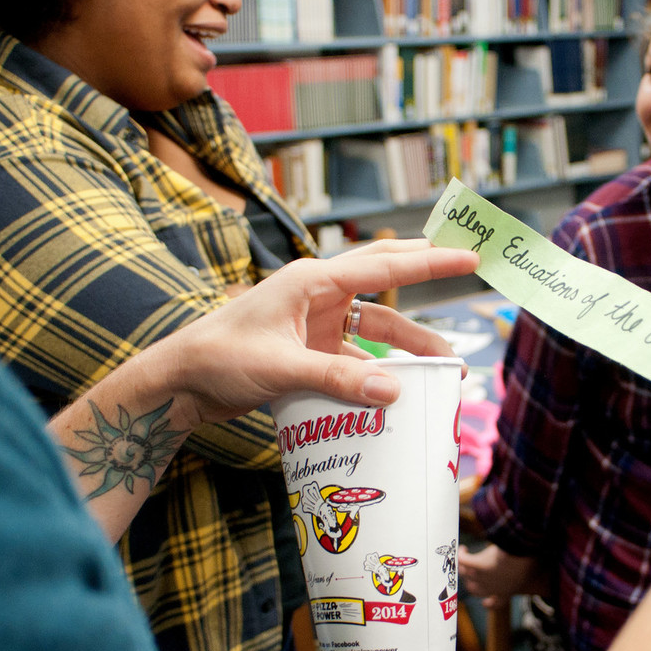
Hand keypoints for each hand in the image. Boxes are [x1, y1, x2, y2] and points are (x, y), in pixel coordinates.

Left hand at [152, 240, 479, 422]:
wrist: (179, 382)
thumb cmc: (218, 359)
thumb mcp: (281, 369)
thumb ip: (338, 380)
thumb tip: (394, 392)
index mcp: (311, 281)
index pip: (383, 265)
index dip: (431, 262)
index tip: (470, 257)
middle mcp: (317, 295)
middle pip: (385, 282)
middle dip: (427, 282)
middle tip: (471, 274)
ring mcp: (313, 322)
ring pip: (375, 328)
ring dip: (408, 346)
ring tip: (444, 368)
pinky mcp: (307, 350)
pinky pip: (355, 357)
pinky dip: (377, 373)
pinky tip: (396, 393)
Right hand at [458, 543, 545, 606]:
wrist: (526, 556)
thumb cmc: (533, 562)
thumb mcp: (535, 572)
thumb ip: (537, 577)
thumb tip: (547, 577)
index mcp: (508, 591)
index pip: (497, 602)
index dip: (490, 602)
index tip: (486, 602)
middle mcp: (493, 588)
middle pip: (475, 590)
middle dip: (471, 582)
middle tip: (469, 572)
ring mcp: (484, 578)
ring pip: (466, 575)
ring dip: (463, 565)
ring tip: (464, 554)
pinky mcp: (478, 565)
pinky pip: (463, 562)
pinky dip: (461, 555)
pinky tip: (462, 548)